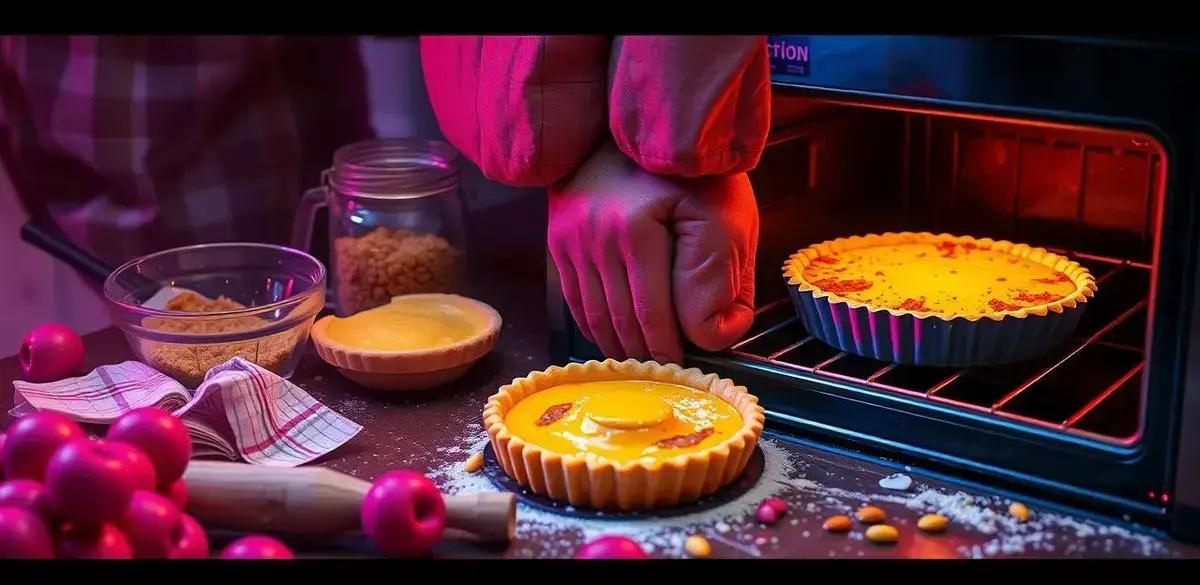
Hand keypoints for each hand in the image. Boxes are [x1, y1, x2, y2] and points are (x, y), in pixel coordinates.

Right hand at [548, 142, 757, 362]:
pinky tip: (616, 338)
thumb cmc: (695, 175)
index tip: (687, 364)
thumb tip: (712, 336)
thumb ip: (723, 279)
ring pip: (594, 316)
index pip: (655, 315)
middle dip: (646, 353)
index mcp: (636, 230)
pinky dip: (595, 327)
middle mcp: (594, 234)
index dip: (673, 349)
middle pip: (621, 320)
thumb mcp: (726, 216)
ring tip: (644, 360)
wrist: (643, 128)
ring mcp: (571, 237)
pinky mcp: (559, 239)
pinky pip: (575, 299)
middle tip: (666, 369)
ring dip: (620, 346)